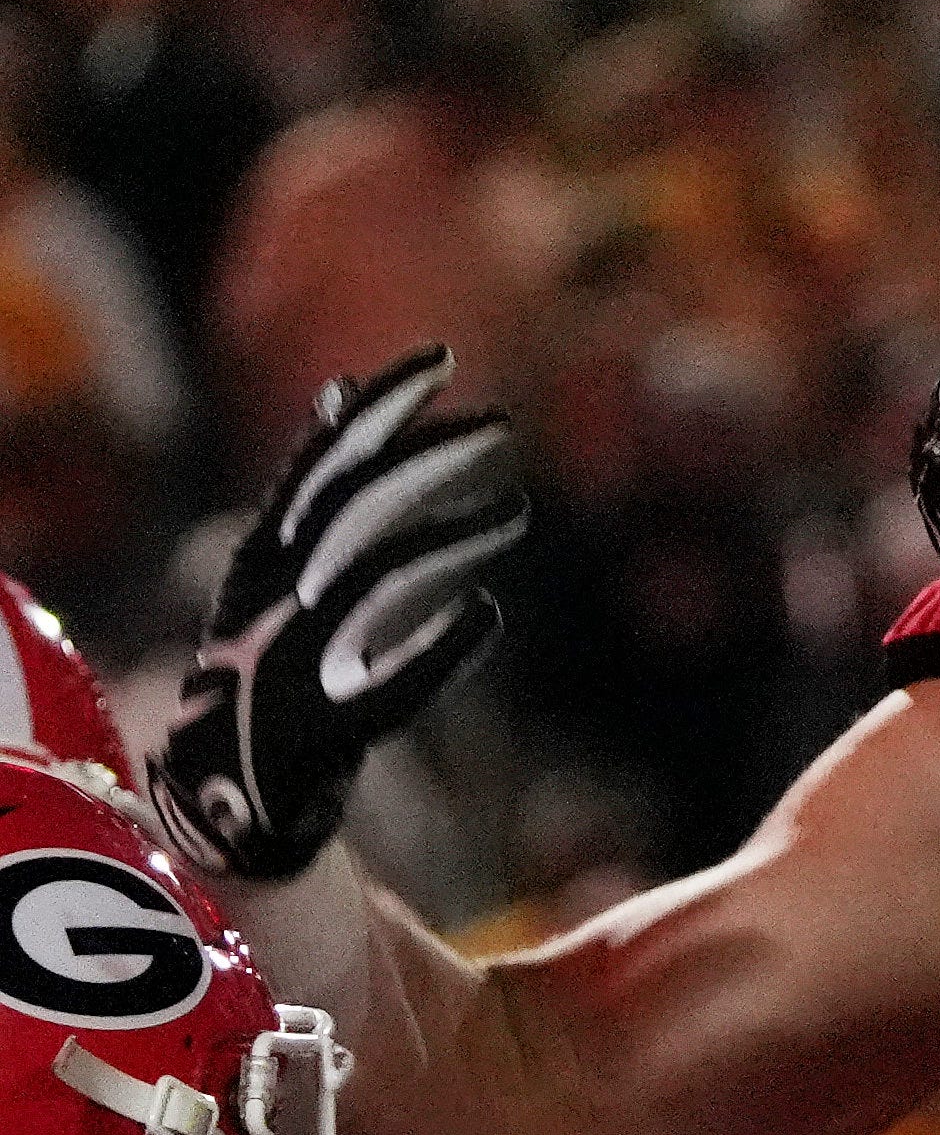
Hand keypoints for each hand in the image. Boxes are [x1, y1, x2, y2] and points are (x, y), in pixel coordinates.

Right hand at [152, 347, 525, 880]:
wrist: (229, 777)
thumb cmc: (271, 654)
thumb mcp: (279, 557)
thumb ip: (314, 482)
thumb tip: (341, 389)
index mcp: (267, 550)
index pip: (326, 459)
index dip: (381, 405)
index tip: (441, 357)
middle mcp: (278, 593)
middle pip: (358, 507)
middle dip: (430, 458)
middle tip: (501, 425)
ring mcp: (300, 654)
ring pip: (380, 580)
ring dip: (451, 540)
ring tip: (516, 512)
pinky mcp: (328, 721)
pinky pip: (393, 681)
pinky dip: (440, 647)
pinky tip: (488, 615)